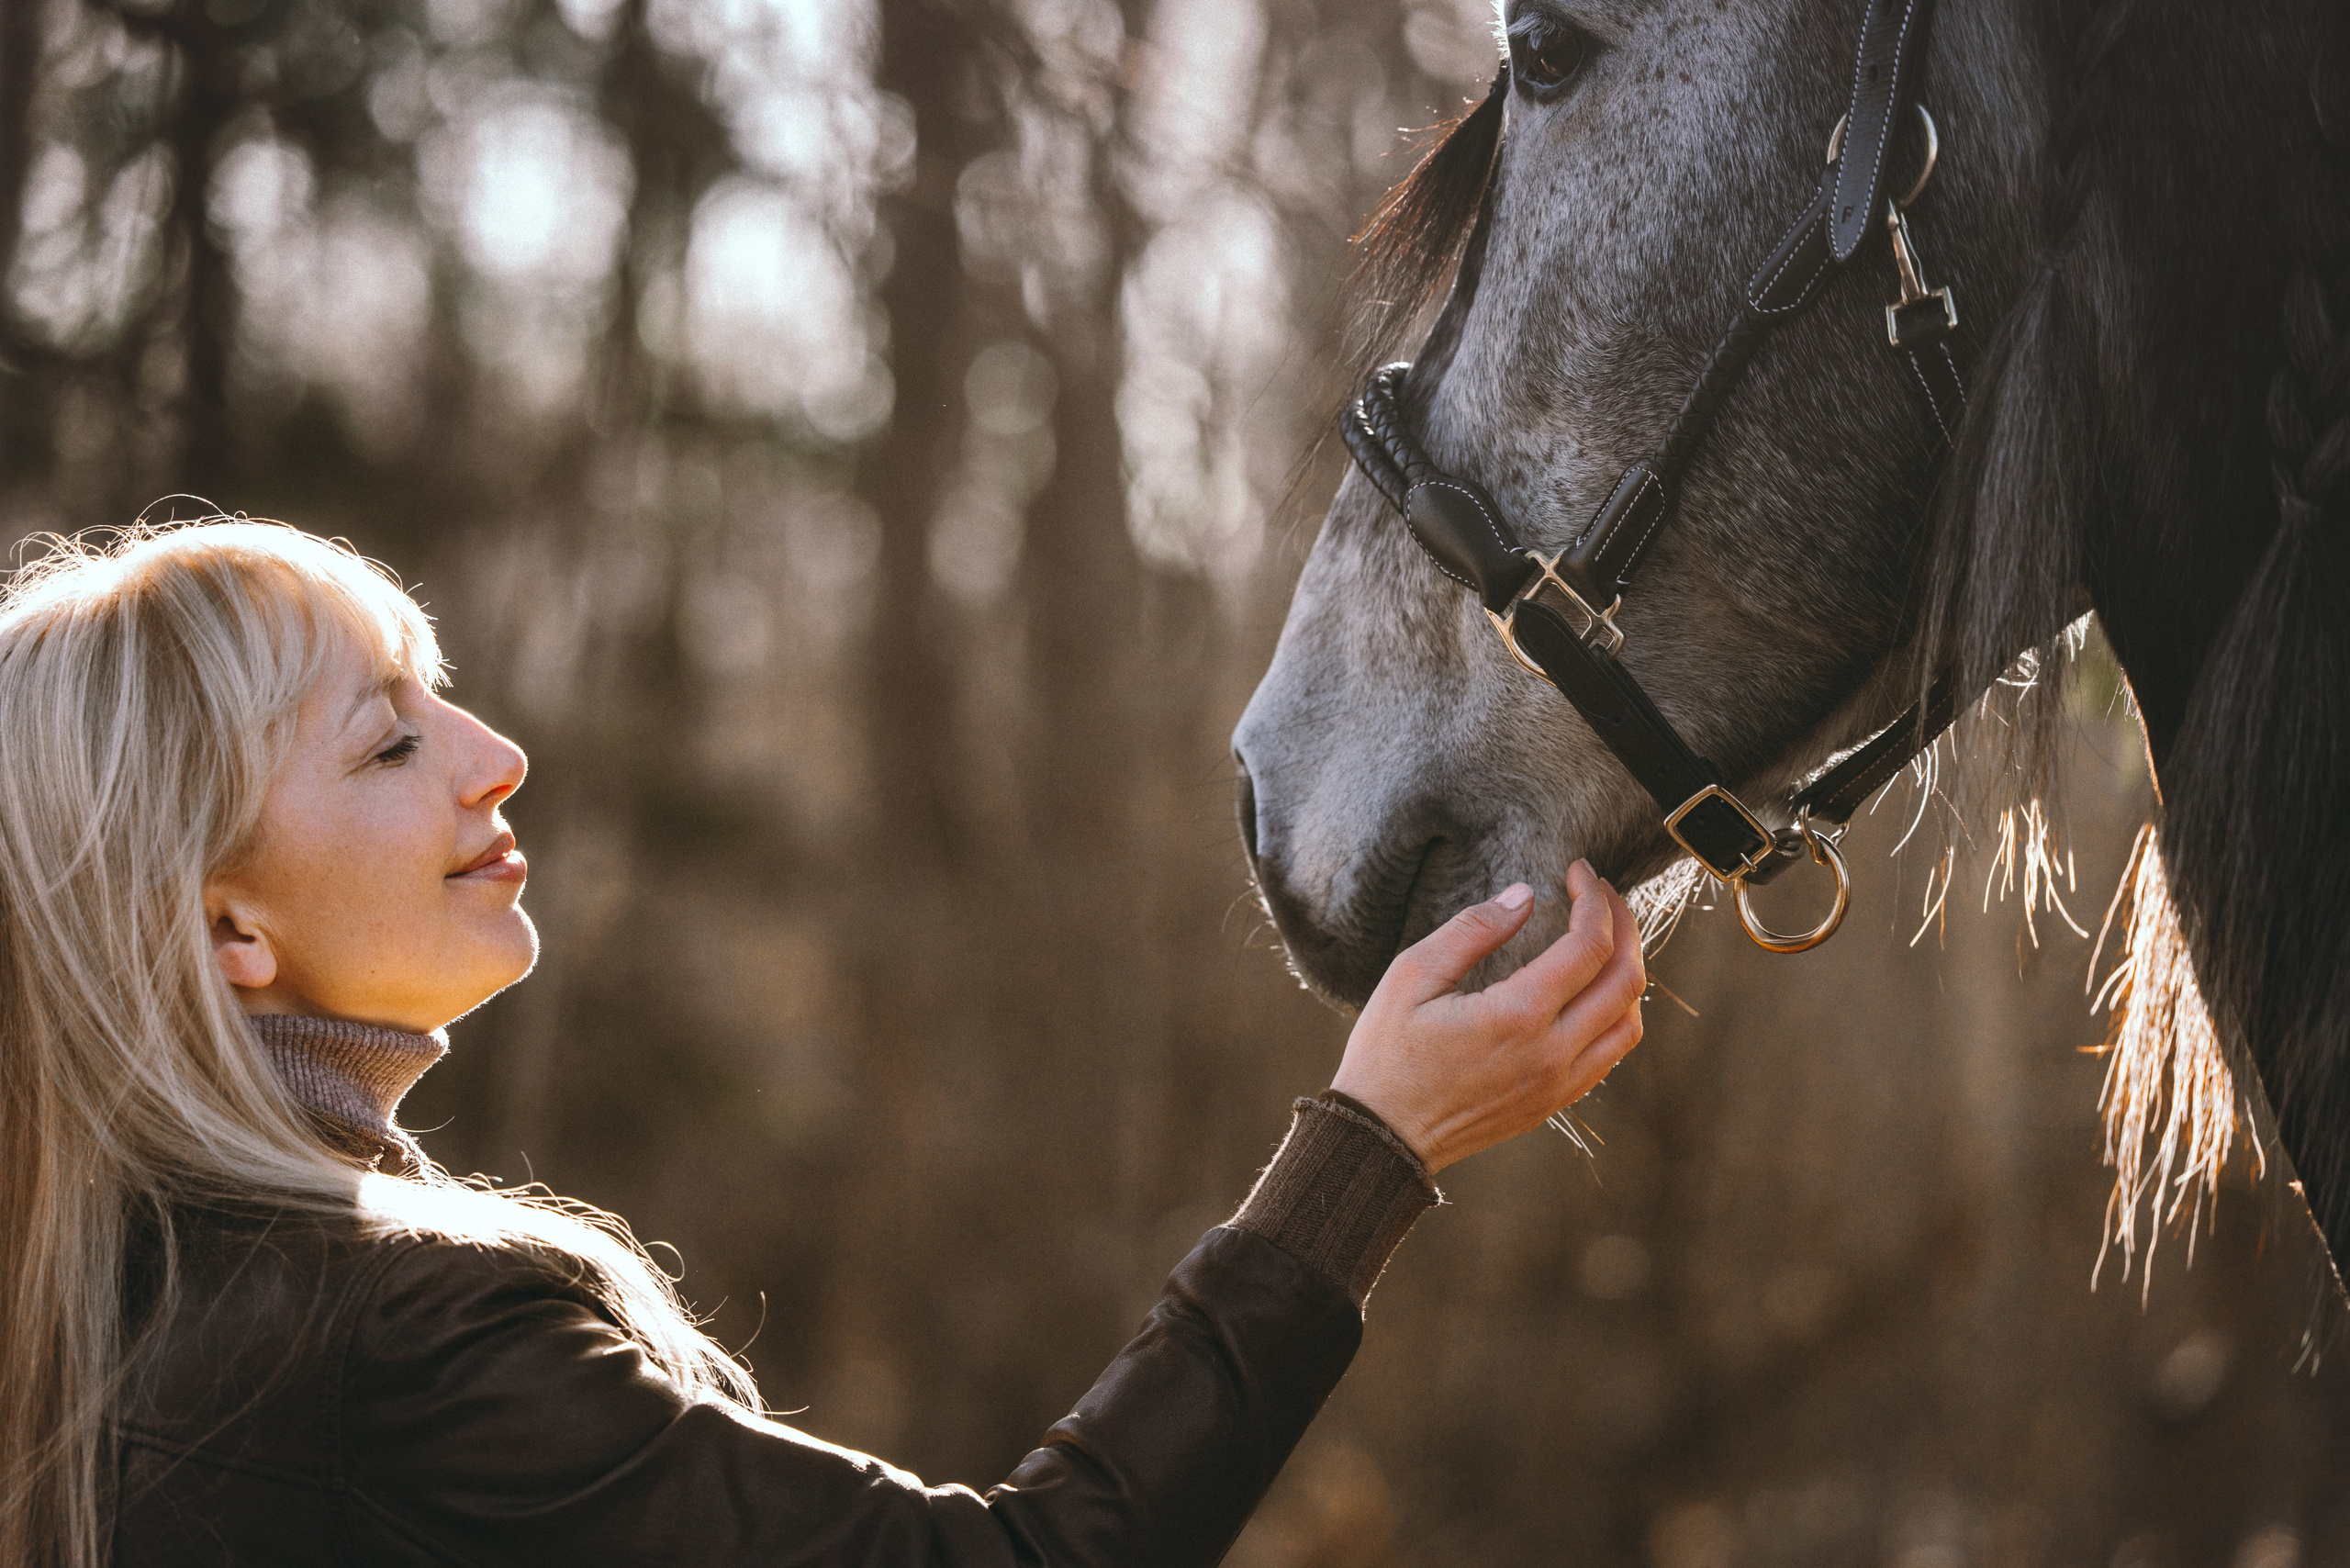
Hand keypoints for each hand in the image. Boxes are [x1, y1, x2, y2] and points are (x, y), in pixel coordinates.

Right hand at [1329, 861, 1643, 1173]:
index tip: (1579, 872)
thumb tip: (1524, 895)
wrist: (1381, 1137)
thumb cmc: (1386, 1054)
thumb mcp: (1411, 975)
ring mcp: (1558, 1083)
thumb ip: (1473, 929)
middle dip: (1623, 925)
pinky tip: (1591, 990)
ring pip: (1630, 1021)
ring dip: (1627, 971)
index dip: (1594, 899)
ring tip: (1604, 938)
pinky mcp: (1554, 1102)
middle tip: (1601, 895)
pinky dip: (1616, 1013)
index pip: (1589, 945)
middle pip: (1625, 979)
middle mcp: (1551, 1053)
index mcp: (1518, 1016)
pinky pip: (1611, 1054)